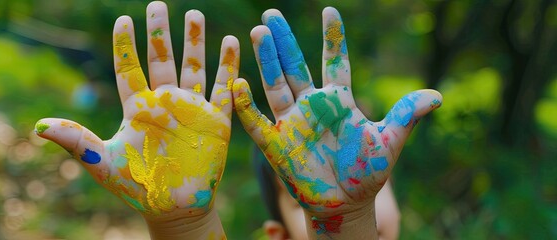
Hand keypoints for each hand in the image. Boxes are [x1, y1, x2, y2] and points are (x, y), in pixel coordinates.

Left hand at [34, 1, 237, 235]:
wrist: (175, 209)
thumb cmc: (138, 188)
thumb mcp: (103, 163)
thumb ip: (77, 141)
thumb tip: (38, 126)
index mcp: (138, 108)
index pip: (129, 69)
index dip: (125, 45)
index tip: (123, 19)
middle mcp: (165, 103)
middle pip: (162, 59)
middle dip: (162, 32)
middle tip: (159, 5)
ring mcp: (192, 109)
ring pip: (194, 67)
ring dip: (196, 42)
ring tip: (196, 14)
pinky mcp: (216, 121)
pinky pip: (223, 88)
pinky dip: (228, 66)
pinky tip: (231, 42)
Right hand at [233, 7, 440, 237]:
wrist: (345, 205)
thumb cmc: (366, 173)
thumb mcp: (389, 142)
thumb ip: (406, 116)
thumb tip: (437, 96)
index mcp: (338, 100)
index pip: (334, 61)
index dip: (332, 37)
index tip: (330, 11)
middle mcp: (312, 105)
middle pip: (295, 65)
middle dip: (283, 40)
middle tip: (271, 13)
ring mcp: (291, 123)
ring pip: (275, 84)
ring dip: (266, 60)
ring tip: (258, 32)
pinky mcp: (275, 144)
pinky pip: (256, 121)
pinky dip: (246, 104)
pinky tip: (237, 82)